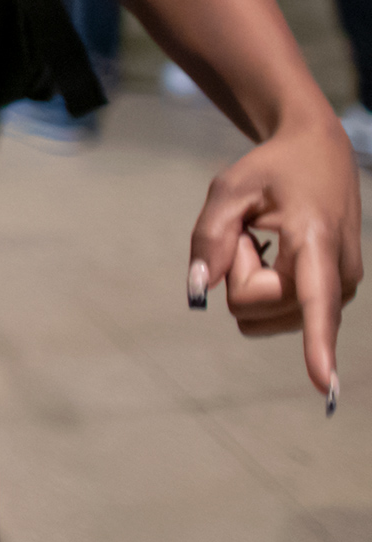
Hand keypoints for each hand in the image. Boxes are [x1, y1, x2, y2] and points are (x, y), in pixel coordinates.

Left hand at [188, 114, 362, 405]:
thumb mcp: (229, 188)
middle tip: (255, 230)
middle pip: (253, 304)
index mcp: (315, 241)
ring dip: (252, 277)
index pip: (313, 299)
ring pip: (261, 314)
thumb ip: (209, 237)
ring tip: (269, 239)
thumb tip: (199, 291)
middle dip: (238, 268)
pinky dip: (263, 285)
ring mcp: (342, 291)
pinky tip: (278, 254)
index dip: (316, 343)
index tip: (322, 385)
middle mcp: (339, 275)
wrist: (320, 156)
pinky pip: (273, 312)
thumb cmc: (270, 170)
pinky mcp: (334, 299)